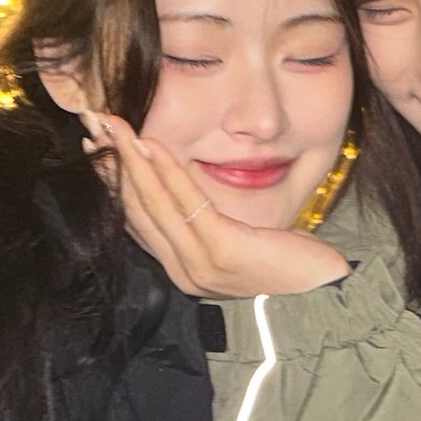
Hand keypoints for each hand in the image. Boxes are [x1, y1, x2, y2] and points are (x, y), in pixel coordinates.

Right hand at [86, 112, 349, 297]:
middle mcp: (182, 271)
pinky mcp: (221, 252)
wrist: (323, 293)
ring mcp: (199, 265)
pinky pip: (187, 204)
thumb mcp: (235, 238)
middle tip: (97, 127)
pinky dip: (167, 171)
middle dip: (115, 164)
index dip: (115, 181)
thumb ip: (204, 221)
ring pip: (154, 205)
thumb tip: (177, 184)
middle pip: (136, 210)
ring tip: (117, 128)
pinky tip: (152, 146)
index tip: (98, 147)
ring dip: (133, 161)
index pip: (137, 221)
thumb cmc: (285, 260)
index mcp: (181, 268)